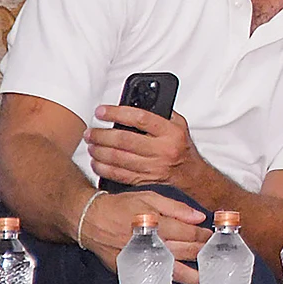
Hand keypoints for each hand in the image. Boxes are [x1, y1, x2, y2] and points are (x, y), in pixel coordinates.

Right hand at [77, 190, 210, 283]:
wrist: (89, 219)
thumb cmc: (120, 206)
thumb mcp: (148, 197)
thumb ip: (175, 207)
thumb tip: (199, 217)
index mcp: (156, 223)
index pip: (187, 232)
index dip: (203, 236)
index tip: (214, 238)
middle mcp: (150, 243)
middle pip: (182, 251)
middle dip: (202, 255)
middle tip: (218, 260)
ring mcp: (140, 259)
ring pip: (171, 270)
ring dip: (191, 277)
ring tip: (207, 283)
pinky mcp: (130, 271)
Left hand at [86, 107, 203, 191]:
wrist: (191, 177)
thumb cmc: (181, 149)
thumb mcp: (179, 126)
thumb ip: (161, 113)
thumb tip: (137, 102)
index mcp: (171, 133)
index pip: (140, 118)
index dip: (117, 113)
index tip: (102, 111)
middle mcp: (162, 150)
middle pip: (124, 140)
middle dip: (102, 135)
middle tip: (90, 131)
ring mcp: (153, 167)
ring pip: (118, 158)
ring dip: (99, 151)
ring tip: (91, 144)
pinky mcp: (145, 181)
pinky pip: (118, 175)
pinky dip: (103, 168)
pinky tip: (96, 162)